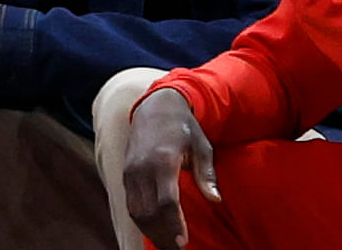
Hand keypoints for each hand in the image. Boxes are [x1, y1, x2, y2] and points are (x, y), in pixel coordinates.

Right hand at [123, 87, 218, 249]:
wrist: (155, 106)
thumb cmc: (183, 127)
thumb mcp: (201, 145)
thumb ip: (206, 174)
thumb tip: (216, 199)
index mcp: (164, 160)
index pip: (166, 202)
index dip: (174, 225)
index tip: (183, 242)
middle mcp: (143, 168)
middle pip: (149, 212)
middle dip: (163, 236)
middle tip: (178, 249)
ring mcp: (131, 171)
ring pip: (137, 212)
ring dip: (151, 232)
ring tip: (168, 244)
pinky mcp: (126, 174)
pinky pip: (131, 204)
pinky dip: (143, 221)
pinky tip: (156, 229)